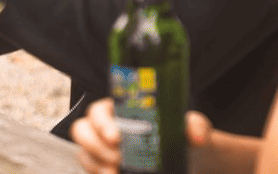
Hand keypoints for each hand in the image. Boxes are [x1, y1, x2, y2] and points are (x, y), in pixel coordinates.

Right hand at [72, 99, 219, 173]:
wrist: (188, 159)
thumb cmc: (184, 136)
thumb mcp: (193, 126)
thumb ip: (195, 126)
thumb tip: (195, 136)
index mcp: (120, 110)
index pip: (98, 110)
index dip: (101, 123)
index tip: (116, 138)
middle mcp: (105, 127)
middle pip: (82, 130)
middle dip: (95, 145)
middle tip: (117, 159)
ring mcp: (103, 150)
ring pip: (84, 154)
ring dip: (95, 165)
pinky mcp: (106, 167)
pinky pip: (92, 170)